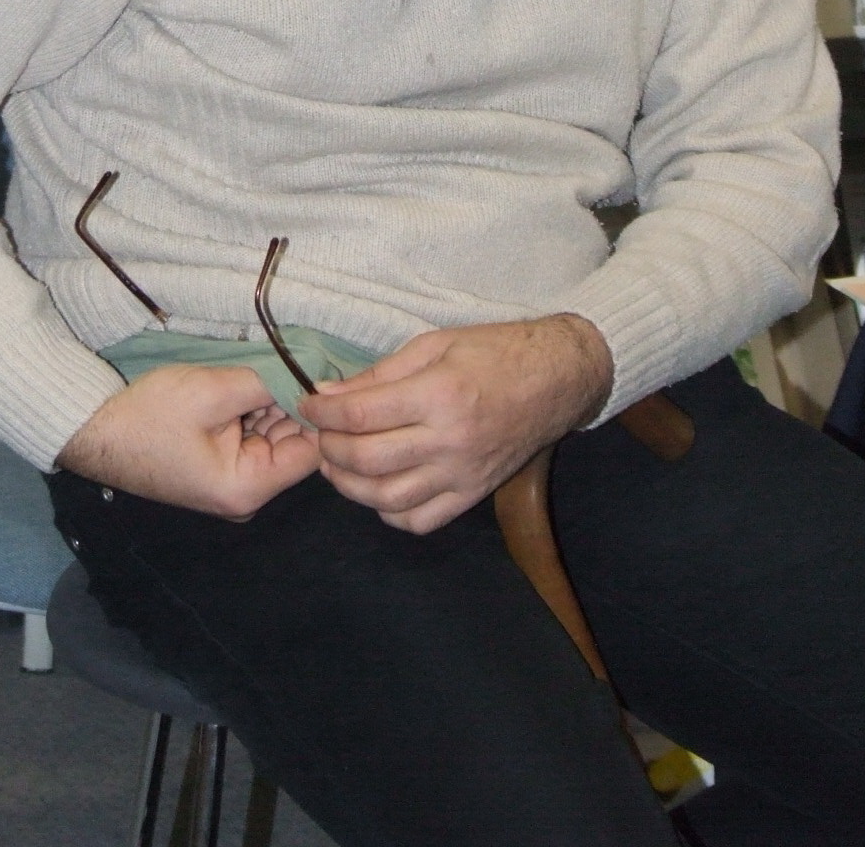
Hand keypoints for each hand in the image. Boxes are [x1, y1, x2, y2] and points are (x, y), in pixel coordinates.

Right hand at [56, 364, 319, 520]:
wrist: (95, 431)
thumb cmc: (150, 415)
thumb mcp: (214, 391)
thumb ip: (269, 384)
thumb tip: (311, 376)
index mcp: (248, 487)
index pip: (312, 452)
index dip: (319, 411)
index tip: (320, 373)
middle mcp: (247, 495)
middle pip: (295, 445)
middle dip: (295, 403)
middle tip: (297, 360)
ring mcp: (234, 483)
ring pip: (275, 437)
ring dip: (274, 403)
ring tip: (270, 367)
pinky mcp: (222, 468)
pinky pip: (254, 437)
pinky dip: (255, 410)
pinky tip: (250, 382)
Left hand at [300, 315, 613, 535]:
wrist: (557, 379)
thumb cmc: (495, 352)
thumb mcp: (434, 345)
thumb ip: (379, 375)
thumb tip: (328, 395)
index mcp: (439, 394)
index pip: (360, 415)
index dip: (322, 413)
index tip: (307, 404)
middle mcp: (449, 441)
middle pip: (367, 460)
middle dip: (329, 448)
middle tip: (319, 434)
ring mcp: (462, 475)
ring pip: (387, 499)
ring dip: (350, 486)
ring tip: (338, 463)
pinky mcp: (473, 495)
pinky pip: (420, 521)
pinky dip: (389, 512)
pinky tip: (379, 488)